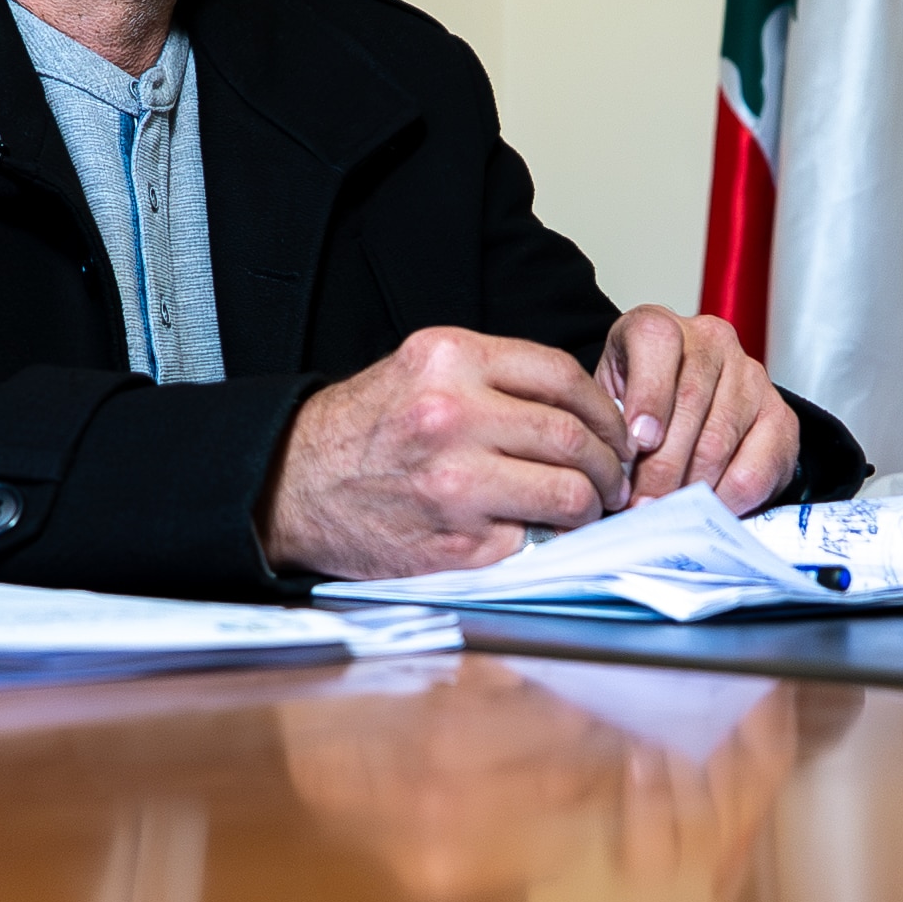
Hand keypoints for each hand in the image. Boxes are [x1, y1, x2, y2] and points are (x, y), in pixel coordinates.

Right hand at [260, 327, 634, 579]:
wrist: (290, 487)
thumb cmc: (361, 432)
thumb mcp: (419, 371)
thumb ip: (494, 379)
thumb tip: (580, 413)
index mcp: (448, 359)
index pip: (562, 374)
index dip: (602, 408)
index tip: (612, 429)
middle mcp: (452, 415)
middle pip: (572, 437)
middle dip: (607, 463)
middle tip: (611, 476)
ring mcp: (455, 482)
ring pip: (567, 493)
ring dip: (589, 505)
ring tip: (585, 507)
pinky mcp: (456, 541)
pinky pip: (533, 539)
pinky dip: (547, 539)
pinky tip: (540, 532)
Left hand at [597, 305, 800, 512]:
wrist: (688, 405)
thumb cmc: (639, 403)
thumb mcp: (608, 400)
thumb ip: (607, 423)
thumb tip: (607, 473)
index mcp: (658, 326)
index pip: (656, 343)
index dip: (648, 395)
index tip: (637, 443)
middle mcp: (710, 341)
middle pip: (691, 401)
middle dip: (662, 465)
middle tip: (642, 504)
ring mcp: (751, 375)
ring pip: (720, 439)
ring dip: (690, 485)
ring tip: (666, 512)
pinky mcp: (780, 416)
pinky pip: (756, 468)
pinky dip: (726, 498)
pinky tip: (703, 509)